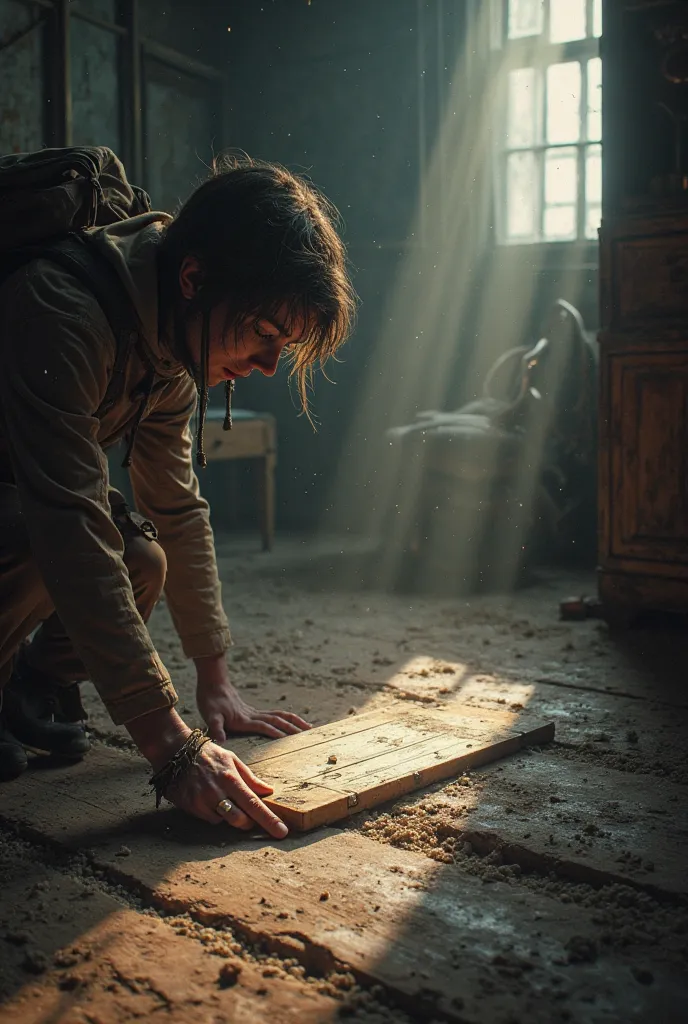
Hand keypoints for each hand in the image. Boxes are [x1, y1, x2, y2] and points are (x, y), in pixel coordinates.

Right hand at [125, 706, 287, 836]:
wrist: (175, 751)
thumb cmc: (207, 754)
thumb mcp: (231, 760)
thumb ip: (250, 778)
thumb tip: (269, 790)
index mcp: (231, 779)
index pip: (254, 804)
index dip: (269, 820)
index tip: (282, 832)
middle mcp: (217, 792)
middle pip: (239, 820)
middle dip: (247, 822)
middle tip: (248, 815)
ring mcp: (202, 801)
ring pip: (223, 821)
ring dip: (229, 816)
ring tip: (223, 799)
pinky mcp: (190, 807)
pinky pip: (209, 819)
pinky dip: (213, 813)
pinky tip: (209, 799)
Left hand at [195, 654, 311, 743]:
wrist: (213, 682)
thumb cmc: (210, 700)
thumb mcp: (210, 715)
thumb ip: (216, 728)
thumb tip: (220, 741)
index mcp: (244, 719)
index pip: (265, 726)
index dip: (277, 733)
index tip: (290, 740)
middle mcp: (252, 715)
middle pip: (278, 720)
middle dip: (293, 727)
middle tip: (309, 733)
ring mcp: (254, 712)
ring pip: (279, 715)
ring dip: (294, 720)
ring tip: (308, 726)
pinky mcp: (252, 711)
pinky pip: (273, 714)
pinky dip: (285, 718)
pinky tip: (290, 722)